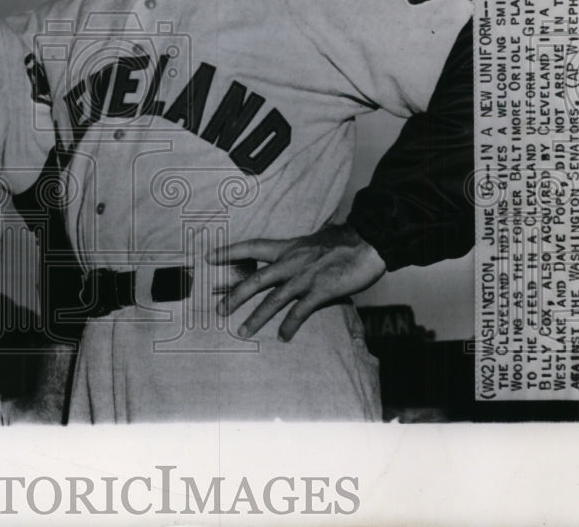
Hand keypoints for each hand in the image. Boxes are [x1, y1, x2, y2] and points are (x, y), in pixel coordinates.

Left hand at [207, 223, 385, 340]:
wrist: (370, 241)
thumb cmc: (345, 242)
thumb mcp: (315, 241)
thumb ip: (300, 251)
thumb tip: (293, 254)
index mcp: (288, 248)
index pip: (252, 246)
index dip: (229, 251)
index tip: (209, 257)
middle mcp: (292, 261)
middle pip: (256, 279)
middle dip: (235, 295)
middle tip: (218, 310)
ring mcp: (305, 276)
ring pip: (274, 299)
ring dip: (256, 317)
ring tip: (242, 331)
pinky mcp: (321, 290)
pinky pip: (300, 310)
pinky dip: (289, 324)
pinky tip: (283, 336)